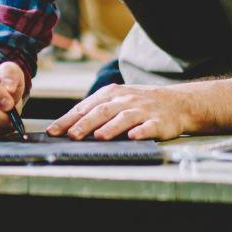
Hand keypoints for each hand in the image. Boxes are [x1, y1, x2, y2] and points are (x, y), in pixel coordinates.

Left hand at [47, 83, 197, 140]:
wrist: (177, 102)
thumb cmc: (140, 104)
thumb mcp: (117, 100)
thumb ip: (96, 110)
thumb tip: (68, 127)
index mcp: (111, 94)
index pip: (85, 107)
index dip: (68, 119)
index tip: (53, 132)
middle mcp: (125, 100)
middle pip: (102, 111)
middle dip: (85, 124)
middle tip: (71, 135)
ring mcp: (142, 111)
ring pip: (124, 118)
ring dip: (111, 127)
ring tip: (98, 137)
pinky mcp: (158, 122)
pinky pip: (148, 127)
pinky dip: (141, 132)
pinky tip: (133, 137)